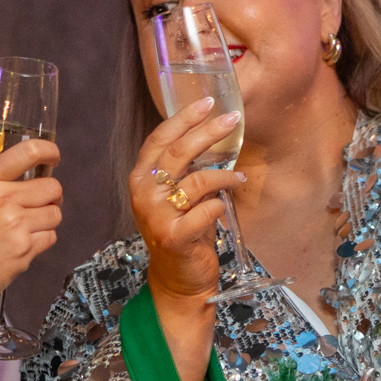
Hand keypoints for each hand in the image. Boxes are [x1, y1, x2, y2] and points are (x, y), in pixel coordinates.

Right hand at [0, 137, 61, 323]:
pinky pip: (51, 236)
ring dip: (47, 219)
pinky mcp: (25, 250)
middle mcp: (2, 199)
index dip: (48, 150)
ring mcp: (15, 225)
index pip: (28, 152)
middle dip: (51, 194)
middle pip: (52, 187)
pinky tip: (23, 243)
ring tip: (28, 225)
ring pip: (55, 213)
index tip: (53, 156)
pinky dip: (42, 239)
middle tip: (40, 201)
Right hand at [129, 97, 246, 306]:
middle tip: (232, 120)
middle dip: (208, 132)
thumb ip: (185, 169)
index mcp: (141, 178)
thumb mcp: (175, 195)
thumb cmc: (181, 230)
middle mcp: (144, 193)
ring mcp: (156, 216)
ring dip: (225, 176)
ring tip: (239, 178)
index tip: (208, 102)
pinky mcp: (174, 237)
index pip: (160, 138)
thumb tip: (214, 134)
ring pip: (197, 181)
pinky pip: (205, 211)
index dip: (183, 118)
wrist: (177, 278)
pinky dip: (219, 205)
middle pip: (179, 152)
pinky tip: (225, 206)